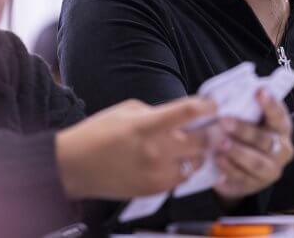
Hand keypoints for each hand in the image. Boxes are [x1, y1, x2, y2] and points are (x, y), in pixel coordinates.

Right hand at [54, 97, 215, 199]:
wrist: (76, 166)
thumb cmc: (99, 133)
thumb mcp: (128, 110)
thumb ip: (158, 112)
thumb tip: (181, 116)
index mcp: (148, 125)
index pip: (188, 113)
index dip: (207, 107)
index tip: (214, 105)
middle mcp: (156, 150)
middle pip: (202, 140)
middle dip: (213, 131)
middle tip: (216, 125)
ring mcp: (158, 173)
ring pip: (197, 161)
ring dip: (200, 151)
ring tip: (196, 143)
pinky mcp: (156, 189)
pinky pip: (183, 177)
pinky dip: (185, 167)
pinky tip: (179, 159)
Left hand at [213, 89, 293, 203]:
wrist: (243, 166)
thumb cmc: (246, 133)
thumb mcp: (250, 120)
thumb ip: (246, 109)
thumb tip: (228, 95)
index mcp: (281, 128)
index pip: (278, 115)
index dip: (270, 104)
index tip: (259, 92)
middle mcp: (281, 149)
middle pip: (266, 140)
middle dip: (244, 130)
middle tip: (224, 121)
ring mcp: (270, 170)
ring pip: (256, 162)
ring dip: (237, 152)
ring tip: (220, 143)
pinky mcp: (254, 185)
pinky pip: (242, 178)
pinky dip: (228, 169)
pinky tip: (217, 161)